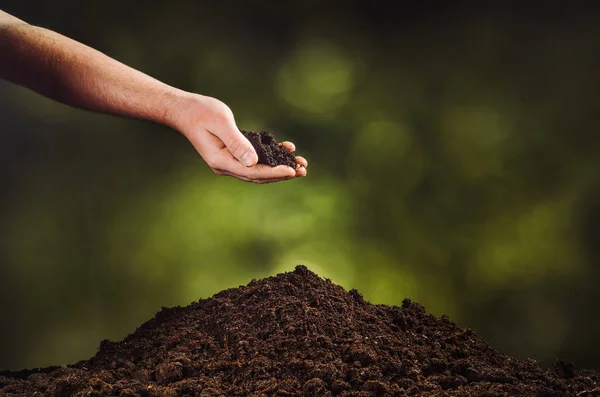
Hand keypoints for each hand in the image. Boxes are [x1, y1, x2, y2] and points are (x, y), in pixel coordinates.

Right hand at [176, 94, 306, 183]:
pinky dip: (270, 157)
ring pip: (258, 170)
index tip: (292, 170)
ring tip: (300, 164)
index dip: (274, 172)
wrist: (184, 110)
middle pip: (258, 175)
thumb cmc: (200, 112)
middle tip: (303, 170)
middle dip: (282, 173)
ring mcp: (229, 162)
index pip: (252, 172)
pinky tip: (284, 150)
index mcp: (221, 161)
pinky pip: (254, 160)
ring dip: (279, 167)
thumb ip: (237, 142)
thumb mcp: (221, 123)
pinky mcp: (232, 154)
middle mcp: (226, 165)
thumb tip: (253, 161)